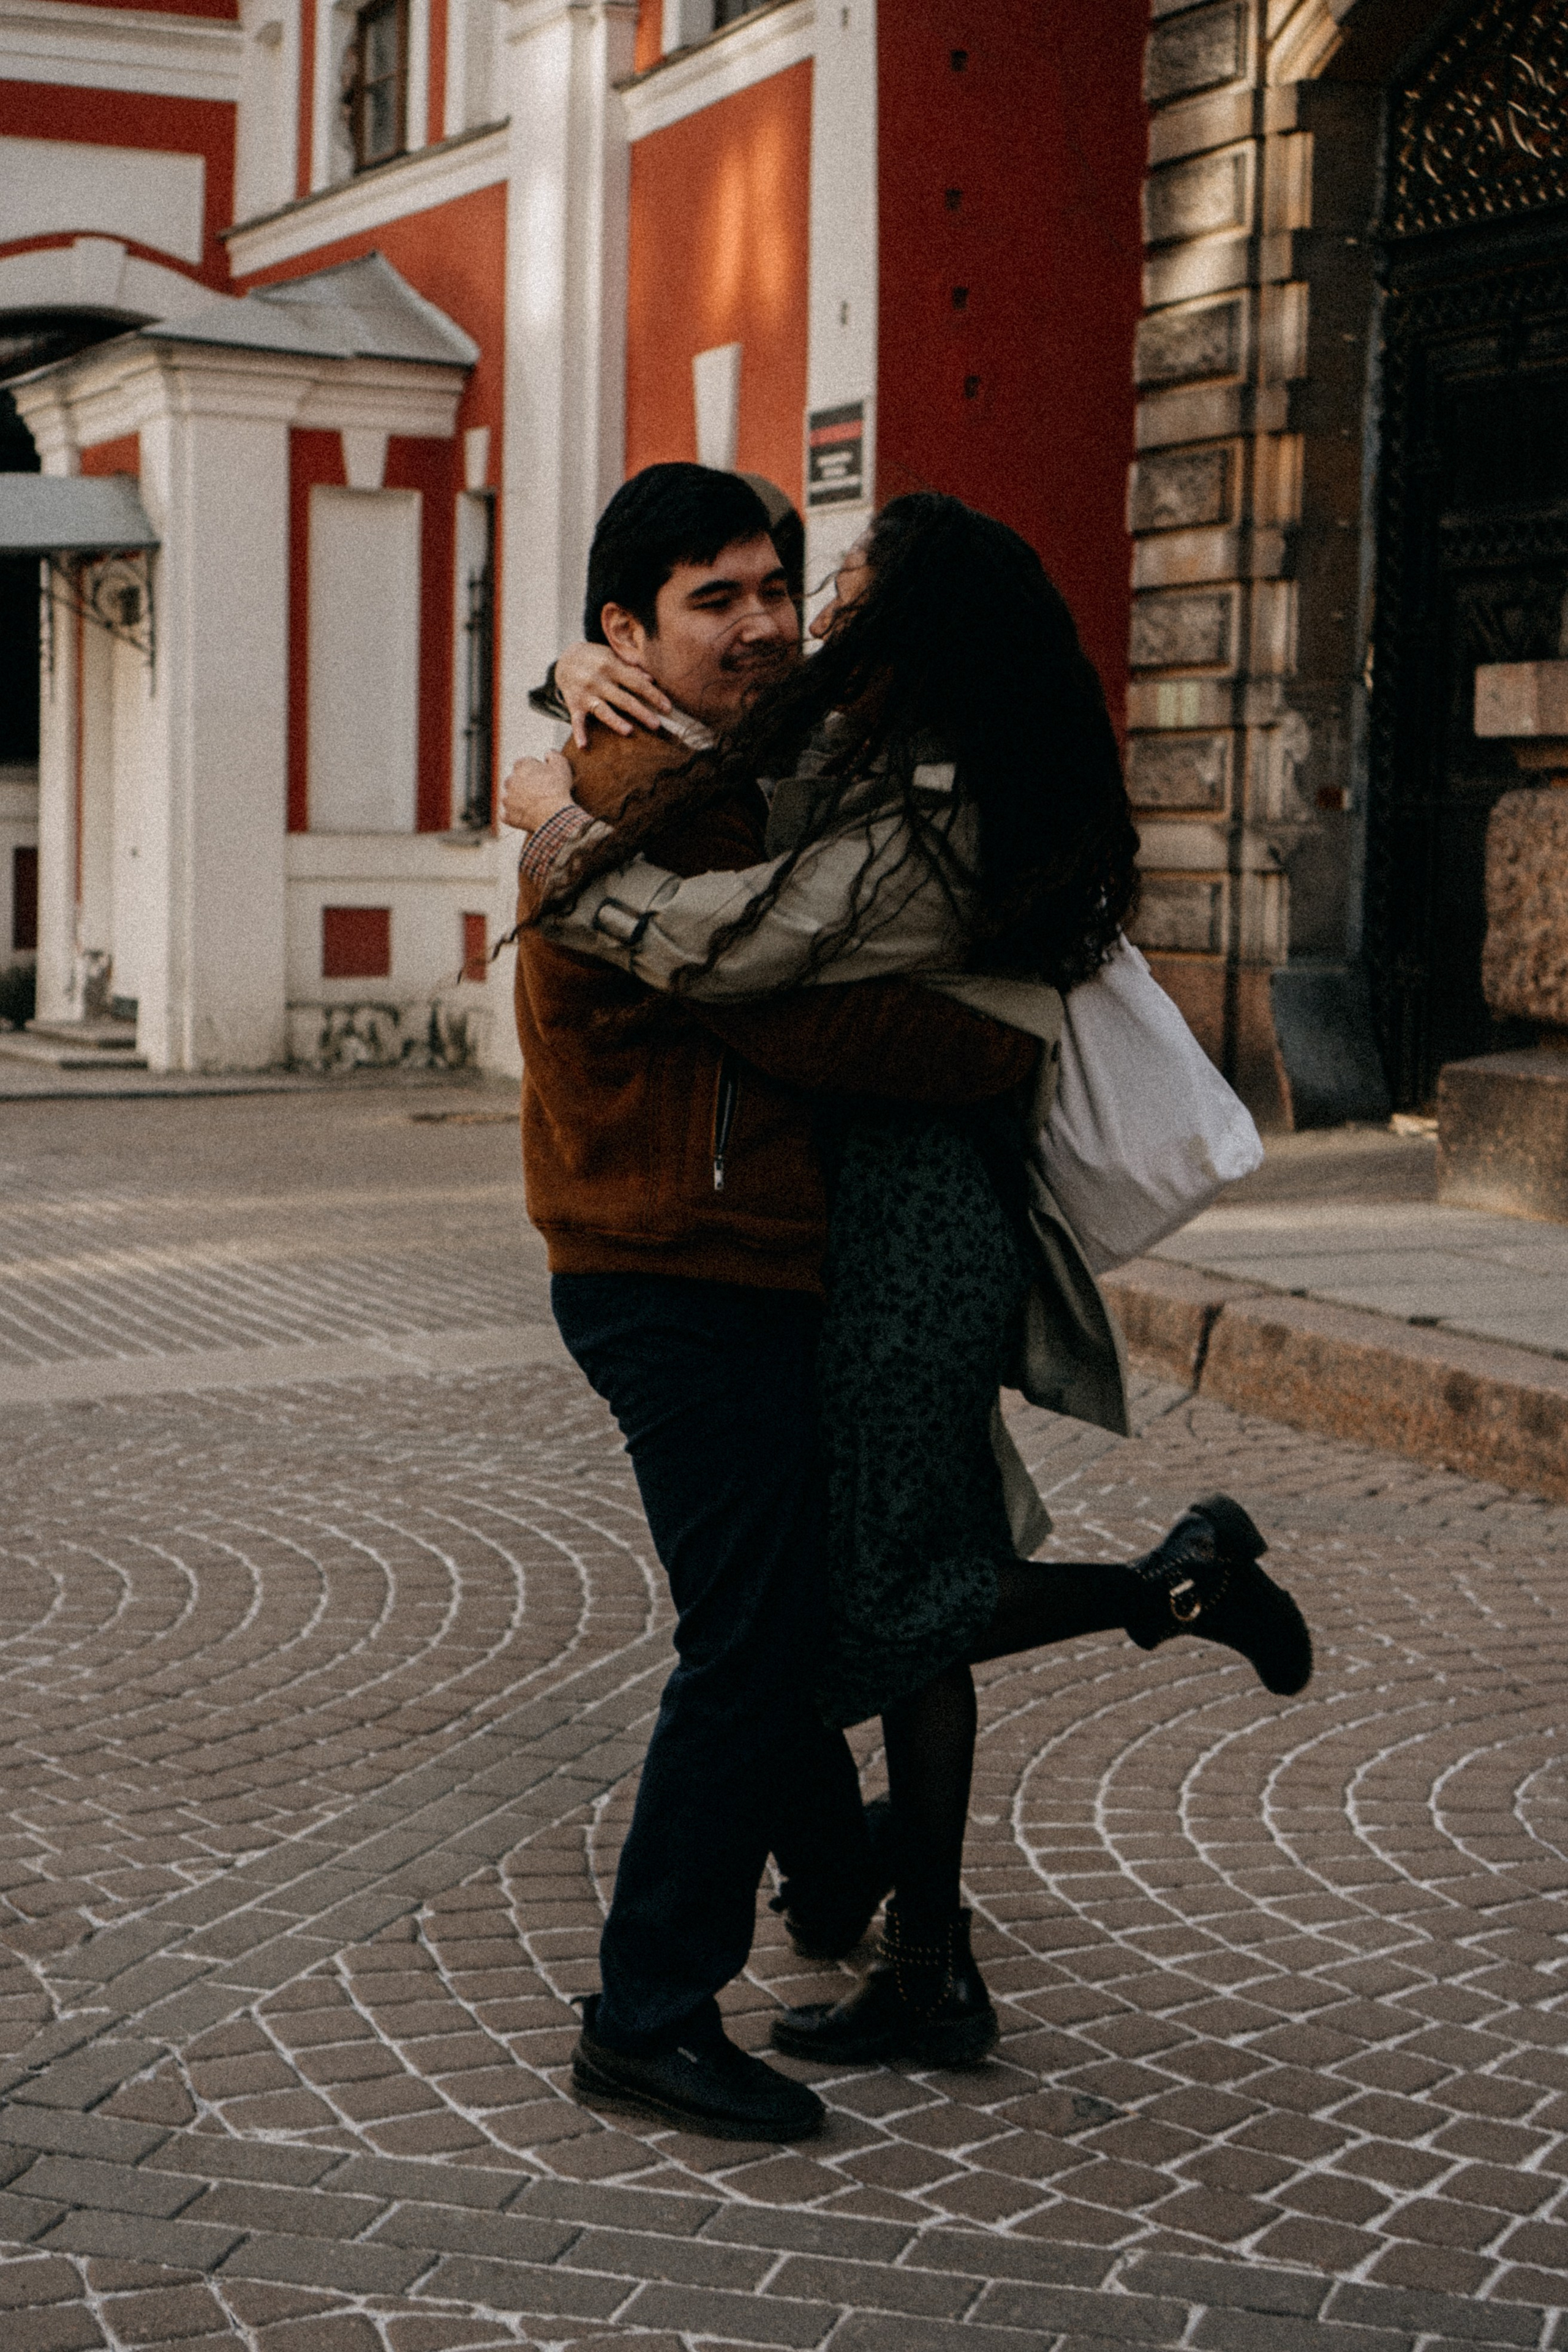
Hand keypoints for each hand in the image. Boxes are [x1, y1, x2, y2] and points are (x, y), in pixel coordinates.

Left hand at [501, 749, 574, 832]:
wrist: (554, 814)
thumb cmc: (558, 789)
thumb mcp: (562, 765)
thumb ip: (553, 755)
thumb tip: (548, 753)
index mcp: (521, 766)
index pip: (524, 764)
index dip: (535, 770)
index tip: (544, 777)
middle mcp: (510, 780)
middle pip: (515, 780)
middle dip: (525, 784)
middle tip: (540, 792)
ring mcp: (507, 799)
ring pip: (510, 797)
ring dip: (519, 800)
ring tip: (534, 805)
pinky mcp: (507, 815)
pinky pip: (508, 815)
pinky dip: (515, 816)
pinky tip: (526, 816)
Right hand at [556, 640, 670, 748]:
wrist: (565, 659)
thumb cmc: (596, 659)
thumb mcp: (613, 656)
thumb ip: (631, 667)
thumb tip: (651, 679)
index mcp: (612, 666)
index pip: (637, 683)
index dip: (653, 695)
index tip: (668, 708)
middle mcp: (599, 680)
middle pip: (623, 699)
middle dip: (641, 712)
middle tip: (657, 725)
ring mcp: (585, 693)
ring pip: (603, 710)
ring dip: (615, 721)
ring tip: (628, 732)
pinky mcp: (573, 704)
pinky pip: (576, 721)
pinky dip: (579, 733)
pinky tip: (583, 746)